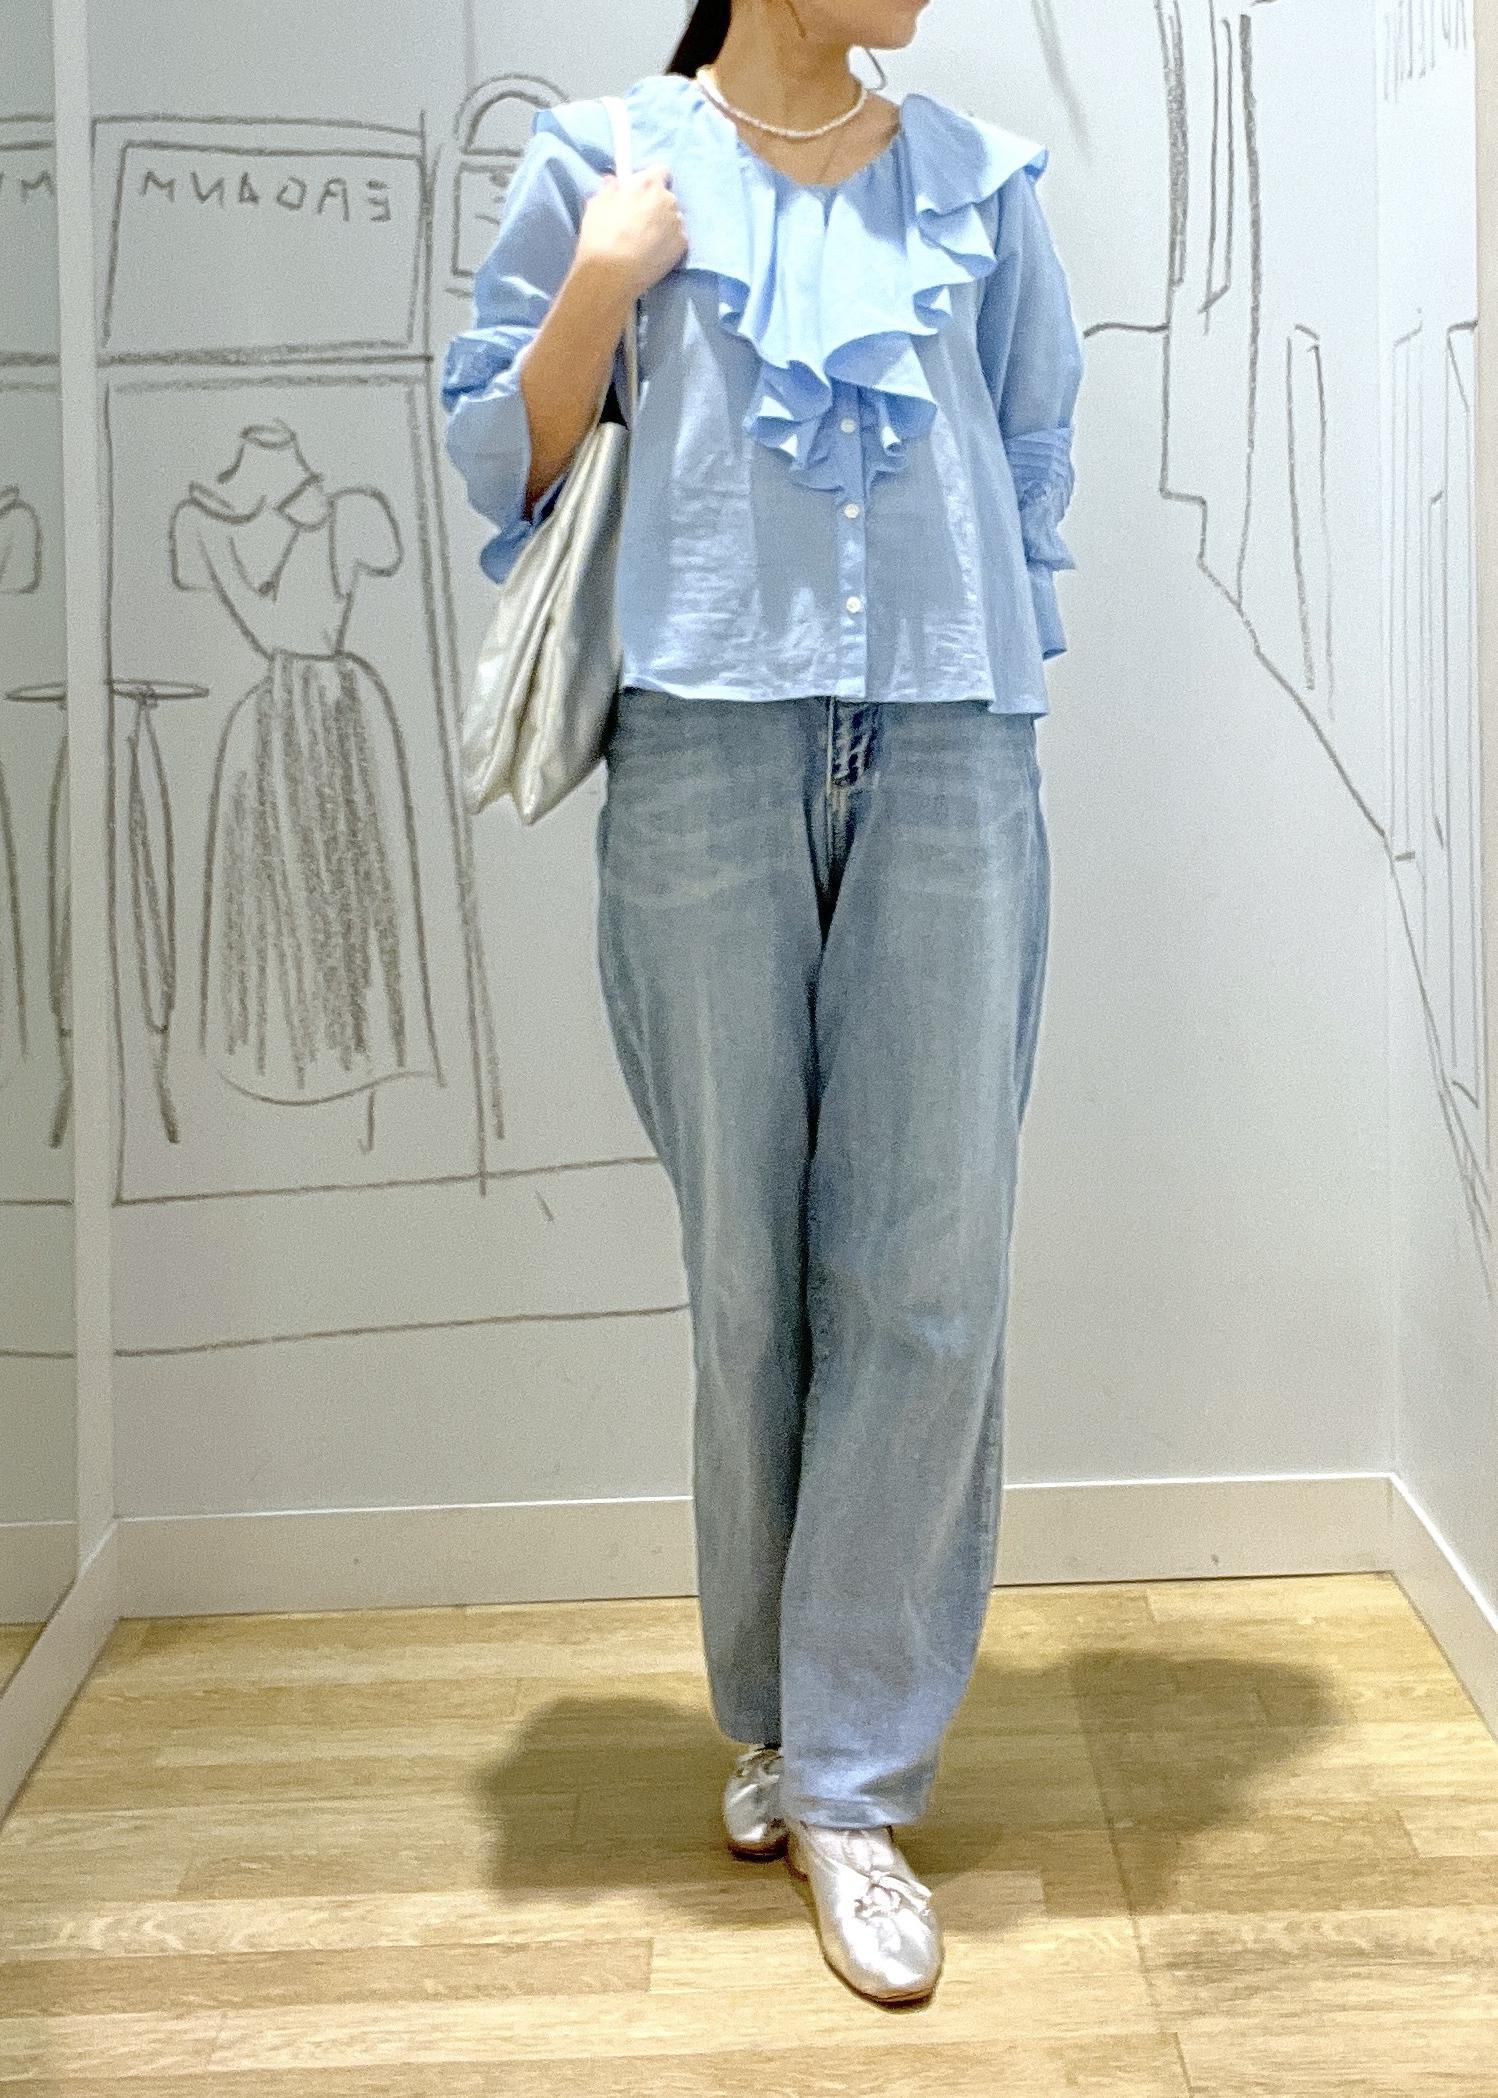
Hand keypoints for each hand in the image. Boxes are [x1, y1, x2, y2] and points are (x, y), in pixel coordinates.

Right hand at [576, 164, 687, 298]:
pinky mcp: (682, 247)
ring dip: (663, 224)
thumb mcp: (597, 203)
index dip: (650, 180)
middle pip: (667, 197)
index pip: (660, 171)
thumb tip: (614, 182)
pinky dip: (668, 243)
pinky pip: (677, 239)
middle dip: (656, 204)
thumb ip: (611, 189)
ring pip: (673, 219)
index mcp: (649, 184)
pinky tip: (654, 253)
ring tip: (646, 241)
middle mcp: (669, 200)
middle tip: (640, 220)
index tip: (641, 192)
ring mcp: (678, 224)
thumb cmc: (601, 235)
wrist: (612, 274)